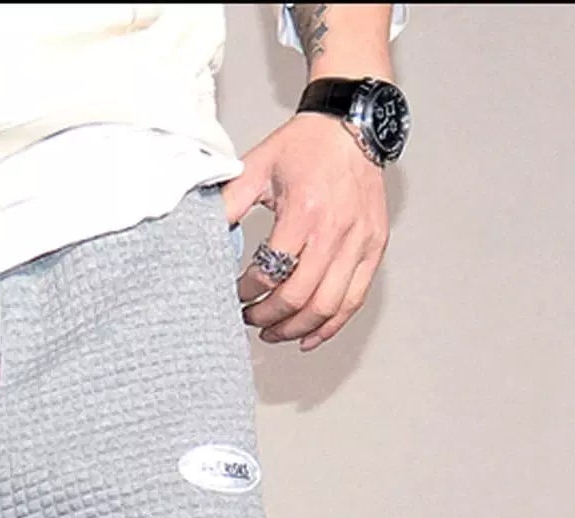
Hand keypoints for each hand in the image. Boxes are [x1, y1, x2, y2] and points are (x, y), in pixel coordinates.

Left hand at [224, 112, 388, 350]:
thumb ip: (227, 204)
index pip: (270, 272)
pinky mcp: (375, 247)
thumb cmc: (306, 146)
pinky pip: (354, 300)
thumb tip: (200, 235)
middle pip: (298, 298)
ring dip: (296, 328)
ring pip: (327, 307)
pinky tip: (308, 336)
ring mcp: (360, 241)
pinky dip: (330, 326)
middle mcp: (337, 230)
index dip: (246, 292)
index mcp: (305, 211)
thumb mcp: (256, 167)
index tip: (234, 294)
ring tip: (273, 332)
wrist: (351, 125)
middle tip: (250, 320)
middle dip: (267, 317)